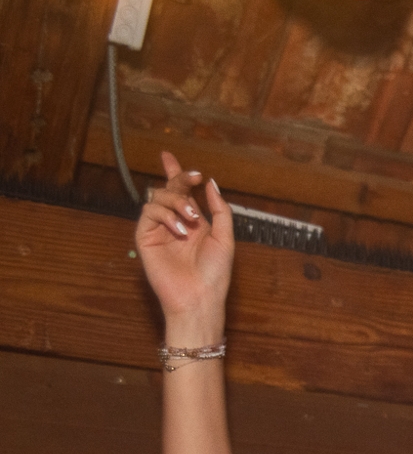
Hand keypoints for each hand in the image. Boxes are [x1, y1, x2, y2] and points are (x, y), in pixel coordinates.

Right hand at [136, 151, 233, 340]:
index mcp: (195, 222)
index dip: (175, 173)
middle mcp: (175, 223)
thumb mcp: (226, 237)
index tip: (169, 157)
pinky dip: (166, 216)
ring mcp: (158, 229)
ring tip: (192, 219)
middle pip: (170, 189)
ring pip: (158, 197)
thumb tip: (210, 183)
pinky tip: (180, 231)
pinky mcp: (145, 237)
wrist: (200, 297)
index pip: (182, 192)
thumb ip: (220, 209)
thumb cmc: (215, 273)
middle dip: (181, 180)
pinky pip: (149, 213)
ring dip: (177, 202)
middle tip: (193, 178)